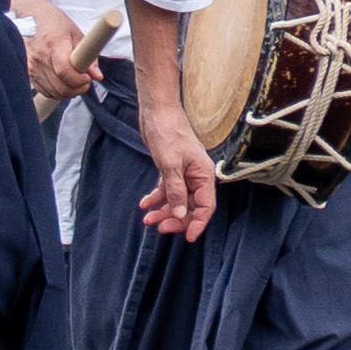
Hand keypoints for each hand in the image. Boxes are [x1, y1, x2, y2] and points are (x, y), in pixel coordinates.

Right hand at [11, 0, 97, 104]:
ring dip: (68, 91)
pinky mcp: (27, 72)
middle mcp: (39, 58)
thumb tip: (97, 75)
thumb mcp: (75, 33)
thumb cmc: (53, 22)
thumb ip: (88, 55)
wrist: (29, 15)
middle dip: (77, 88)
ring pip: (53, 92)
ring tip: (74, 80)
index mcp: (53, 44)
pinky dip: (56, 91)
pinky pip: (44, 90)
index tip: (87, 77)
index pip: (65, 71)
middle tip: (85, 80)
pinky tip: (62, 82)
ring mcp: (31, 67)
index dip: (79, 79)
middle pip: (60, 87)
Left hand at [135, 96, 218, 240]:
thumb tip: (181, 215)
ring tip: (147, 219)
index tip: (188, 238)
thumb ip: (176, 191)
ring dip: (163, 210)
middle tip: (158, 227)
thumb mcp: (169, 164)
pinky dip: (156, 197)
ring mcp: (184, 173)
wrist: (156, 111)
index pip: (206, 206)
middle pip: (190, 206)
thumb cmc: (167, 133)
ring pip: (177, 199)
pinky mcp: (171, 169)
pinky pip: (166, 190)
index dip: (197, 223)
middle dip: (176, 219)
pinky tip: (144, 204)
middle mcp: (197, 176)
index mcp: (204, 175)